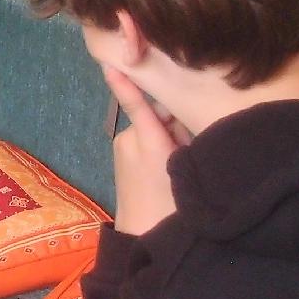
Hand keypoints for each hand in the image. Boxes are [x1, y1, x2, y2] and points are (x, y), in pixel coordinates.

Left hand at [105, 66, 189, 235]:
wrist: (142, 235)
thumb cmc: (172, 206)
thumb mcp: (188, 169)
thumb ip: (186, 140)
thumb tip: (180, 118)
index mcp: (148, 143)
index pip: (137, 106)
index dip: (125, 85)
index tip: (109, 63)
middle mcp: (129, 139)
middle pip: (157, 113)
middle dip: (173, 119)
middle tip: (190, 142)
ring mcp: (121, 146)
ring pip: (151, 126)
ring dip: (166, 132)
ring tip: (180, 157)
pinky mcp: (119, 155)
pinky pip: (142, 138)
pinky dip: (155, 141)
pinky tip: (165, 160)